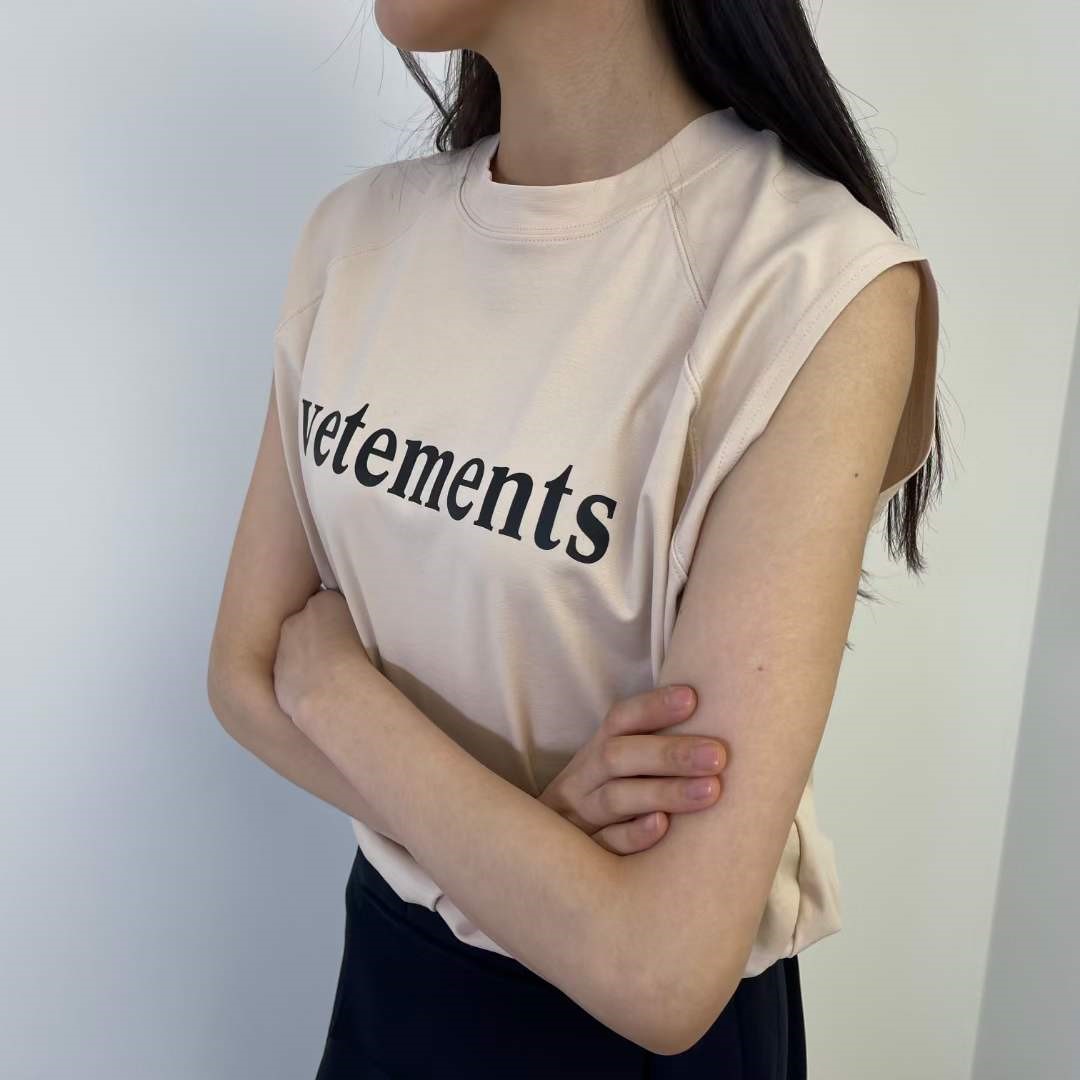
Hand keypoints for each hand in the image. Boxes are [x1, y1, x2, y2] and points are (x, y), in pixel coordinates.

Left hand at [274, 587, 369, 724]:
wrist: (332, 693)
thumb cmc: (359, 662)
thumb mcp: (367, 627)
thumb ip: (353, 618)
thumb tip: (351, 626)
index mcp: (323, 602)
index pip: (328, 601)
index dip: (338, 618)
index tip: (348, 631)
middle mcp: (297, 619)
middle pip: (307, 622)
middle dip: (318, 634)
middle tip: (339, 652)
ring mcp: (283, 647)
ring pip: (295, 648)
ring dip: (308, 657)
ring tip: (330, 674)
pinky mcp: (276, 673)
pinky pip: (290, 672)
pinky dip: (300, 678)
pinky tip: (318, 689)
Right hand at [538, 685, 726, 854]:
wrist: (540, 853)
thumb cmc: (603, 802)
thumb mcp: (615, 771)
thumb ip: (651, 748)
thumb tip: (711, 715)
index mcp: (595, 752)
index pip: (620, 720)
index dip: (652, 707)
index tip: (691, 698)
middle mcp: (584, 780)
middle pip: (617, 757)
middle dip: (668, 754)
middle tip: (717, 755)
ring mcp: (580, 817)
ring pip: (616, 798)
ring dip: (663, 791)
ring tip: (710, 790)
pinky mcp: (583, 855)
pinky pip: (606, 844)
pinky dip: (634, 835)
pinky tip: (663, 826)